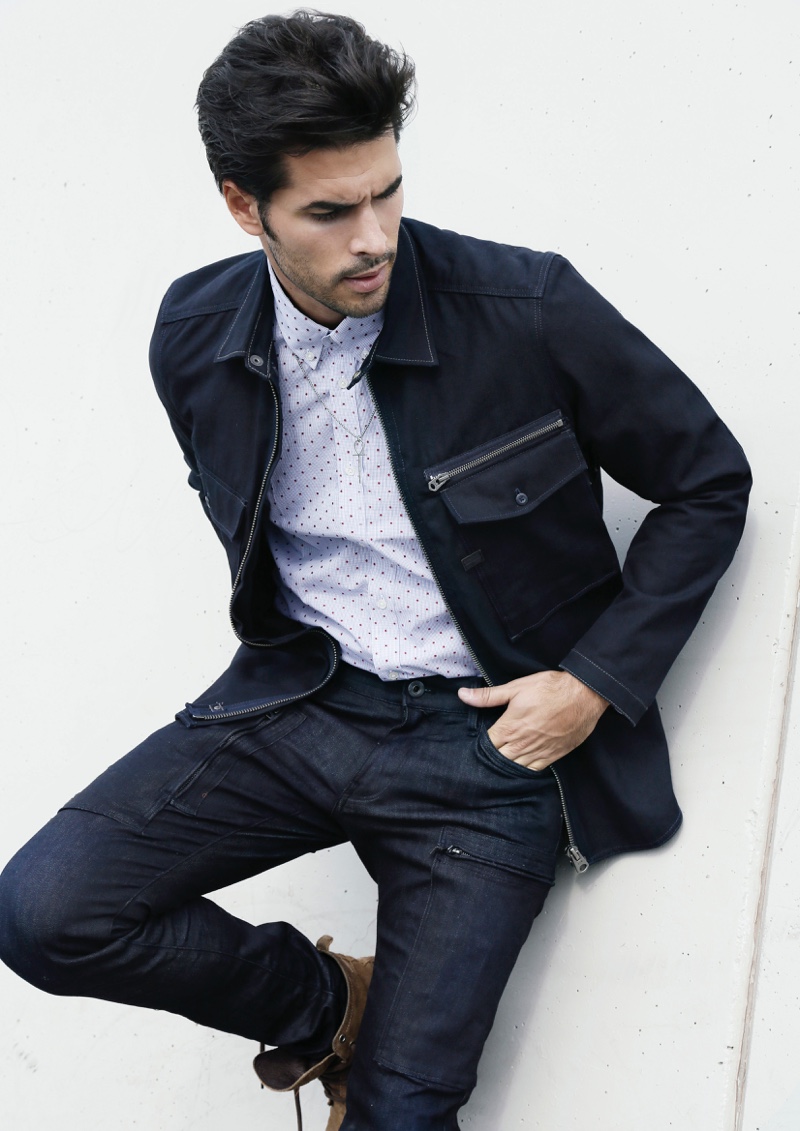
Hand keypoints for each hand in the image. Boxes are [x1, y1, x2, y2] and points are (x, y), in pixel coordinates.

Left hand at [457, 670, 607, 770]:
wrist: (584, 695)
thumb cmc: (549, 688)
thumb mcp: (516, 687)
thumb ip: (488, 696)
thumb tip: (462, 695)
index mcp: (509, 727)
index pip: (487, 745)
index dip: (481, 745)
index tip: (480, 741)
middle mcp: (522, 744)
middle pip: (499, 759)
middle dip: (492, 757)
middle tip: (489, 753)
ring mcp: (538, 752)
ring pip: (515, 768)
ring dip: (507, 765)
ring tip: (502, 761)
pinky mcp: (553, 756)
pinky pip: (534, 770)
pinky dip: (524, 770)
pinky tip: (520, 766)